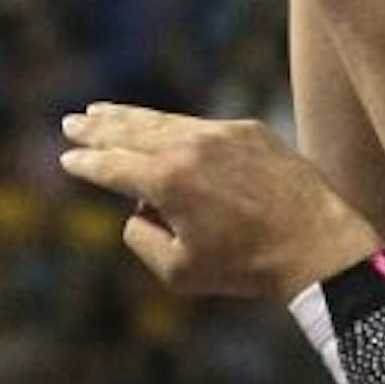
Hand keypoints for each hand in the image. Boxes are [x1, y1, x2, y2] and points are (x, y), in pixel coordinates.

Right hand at [59, 105, 378, 299]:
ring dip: (130, 117)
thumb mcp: (178, 272)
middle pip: (130, 130)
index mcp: (166, 181)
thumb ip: (141, 239)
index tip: (68, 159)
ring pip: (164, 120)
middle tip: (73, 122)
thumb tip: (137, 210)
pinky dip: (173, 125)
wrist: (316, 244)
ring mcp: (221, 133)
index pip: (111, 166)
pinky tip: (160, 126)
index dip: (85, 163)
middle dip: (98, 128)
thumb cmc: (245, 267)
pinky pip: (200, 125)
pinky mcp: (248, 130)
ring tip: (103, 111)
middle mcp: (190, 147)